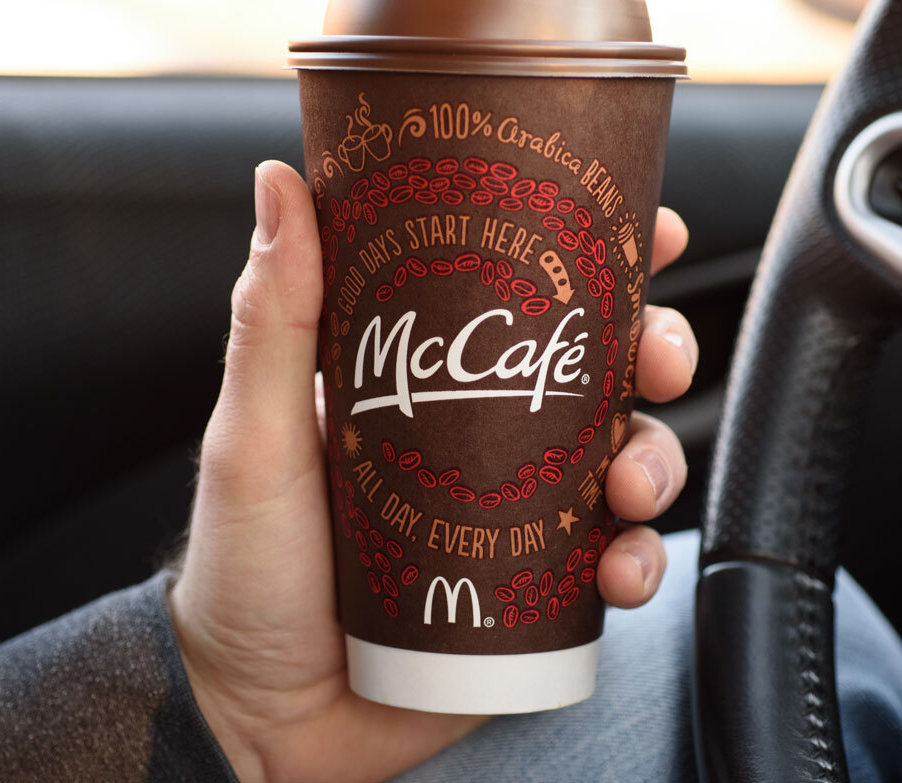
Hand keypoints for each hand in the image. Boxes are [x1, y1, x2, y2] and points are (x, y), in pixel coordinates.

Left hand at [169, 160, 698, 782]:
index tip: (644, 225)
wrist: (260, 717)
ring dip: (656, 458)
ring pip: (627, 458)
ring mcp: (520, 513)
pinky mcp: (540, 590)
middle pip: (602, 368)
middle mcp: (486, 437)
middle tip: (656, 357)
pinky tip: (618, 572)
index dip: (596, 253)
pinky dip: (639, 561)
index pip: (522, 292)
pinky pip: (616, 562)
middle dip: (655, 349)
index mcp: (427, 380)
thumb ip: (272, 320)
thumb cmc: (245, 570)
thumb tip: (280, 183)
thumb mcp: (257, 436)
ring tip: (629, 484)